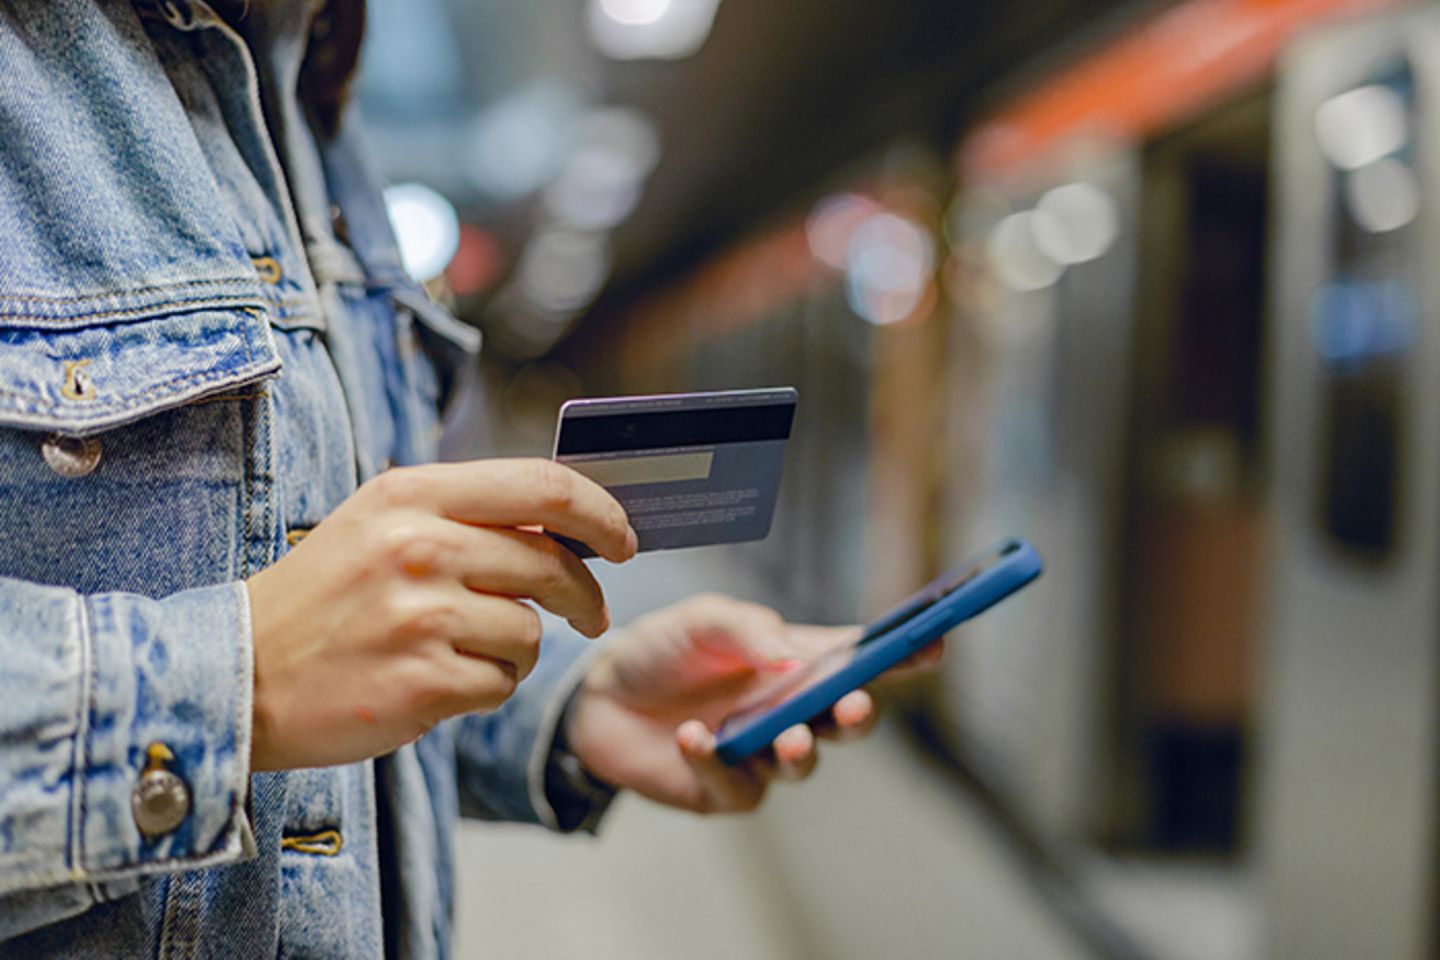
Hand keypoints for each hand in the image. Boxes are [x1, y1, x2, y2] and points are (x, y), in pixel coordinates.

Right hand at [246, 459, 636, 771]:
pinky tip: (441, 682)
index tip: (624, 539)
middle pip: (553, 563)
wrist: (236, 673)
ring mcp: (420, 616)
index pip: (544, 486)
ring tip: (467, 652)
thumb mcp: (382, 525)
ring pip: (530, 632)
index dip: (602, 513)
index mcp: (412, 494)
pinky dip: (486, 688)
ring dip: (517, 650)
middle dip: (584, 596)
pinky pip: (500, 685)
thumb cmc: (322, 598)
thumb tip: (567, 520)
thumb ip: (467, 514)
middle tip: (587, 614)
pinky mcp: (421, 681)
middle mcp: (418, 546)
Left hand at [567, 593, 942, 812]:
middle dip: (858, 717)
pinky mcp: (725, 788)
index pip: (859, 658)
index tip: (934, 645)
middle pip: (845, 720)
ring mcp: (761, 753)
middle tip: (852, 707)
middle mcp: (789, 709)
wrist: (597, 695)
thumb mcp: (703, 620)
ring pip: (803, 763)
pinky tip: (693, 737)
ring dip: (800, 751)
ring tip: (784, 739)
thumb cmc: (663, 649)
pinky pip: (738, 786)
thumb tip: (794, 659)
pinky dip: (717, 762)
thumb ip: (749, 630)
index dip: (901, 654)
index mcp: (796, 660)